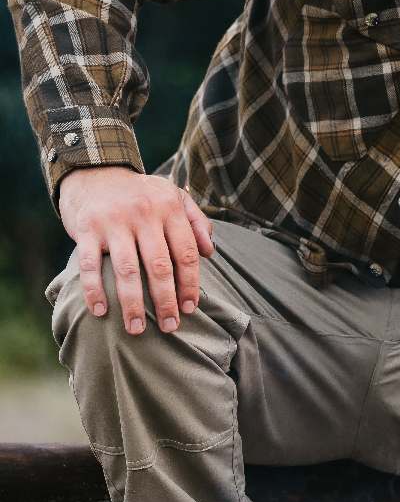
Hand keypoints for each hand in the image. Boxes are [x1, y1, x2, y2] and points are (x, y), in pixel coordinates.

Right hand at [58, 166, 214, 334]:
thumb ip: (196, 221)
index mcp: (169, 208)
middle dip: (166, 301)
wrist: (95, 172)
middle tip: (171, 327)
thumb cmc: (141, 193)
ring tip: (137, 329)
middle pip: (160, 266)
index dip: (190, 284)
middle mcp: (143, 214)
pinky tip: (100, 311)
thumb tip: (210, 252)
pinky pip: (90, 265)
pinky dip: (95, 290)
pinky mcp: (86, 228)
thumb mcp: (173, 196)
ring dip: (133, 304)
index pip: (186, 253)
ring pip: (127, 270)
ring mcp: (113, 222)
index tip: (191, 309)